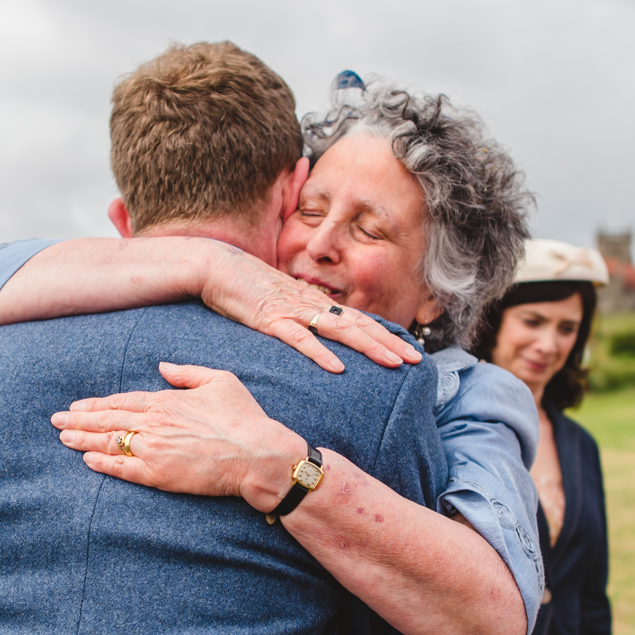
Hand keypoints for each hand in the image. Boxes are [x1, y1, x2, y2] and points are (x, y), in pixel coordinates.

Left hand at [51, 363, 306, 509]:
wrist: (256, 454)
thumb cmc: (244, 417)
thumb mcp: (221, 380)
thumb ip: (188, 372)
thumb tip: (163, 366)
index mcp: (166, 400)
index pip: (121, 401)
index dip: (96, 404)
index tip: (77, 406)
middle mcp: (154, 423)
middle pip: (107, 420)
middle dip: (78, 420)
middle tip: (55, 421)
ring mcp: (153, 449)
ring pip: (109, 442)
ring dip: (83, 439)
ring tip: (63, 438)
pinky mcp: (158, 474)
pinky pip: (122, 469)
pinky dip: (102, 463)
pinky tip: (87, 460)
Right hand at [196, 247, 419, 373]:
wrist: (217, 266)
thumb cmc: (248, 287)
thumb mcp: (283, 304)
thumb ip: (304, 318)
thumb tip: (324, 339)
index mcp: (316, 302)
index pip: (360, 320)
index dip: (386, 335)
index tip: (410, 352)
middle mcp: (312, 304)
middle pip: (359, 325)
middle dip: (389, 343)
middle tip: (416, 361)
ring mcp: (293, 311)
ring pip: (339, 331)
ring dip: (369, 347)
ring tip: (393, 363)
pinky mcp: (271, 319)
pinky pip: (300, 339)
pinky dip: (320, 354)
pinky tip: (339, 368)